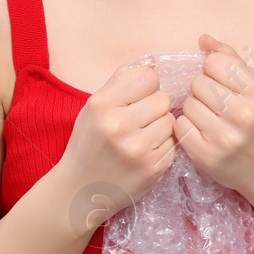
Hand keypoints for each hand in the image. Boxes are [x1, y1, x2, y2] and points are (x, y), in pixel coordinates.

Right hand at [55, 63, 176, 234]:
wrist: (80, 190)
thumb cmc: (88, 144)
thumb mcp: (93, 107)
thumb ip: (121, 81)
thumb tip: (154, 62)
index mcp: (102, 105)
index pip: (148, 77)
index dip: (146, 86)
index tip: (137, 97)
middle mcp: (119, 126)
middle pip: (163, 98)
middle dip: (154, 107)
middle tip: (140, 119)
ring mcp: (138, 149)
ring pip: (171, 120)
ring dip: (161, 126)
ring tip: (142, 135)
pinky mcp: (153, 168)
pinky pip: (174, 143)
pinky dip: (164, 145)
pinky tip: (146, 151)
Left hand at [172, 34, 253, 205]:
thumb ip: (232, 60)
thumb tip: (203, 39)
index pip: (214, 62)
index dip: (212, 70)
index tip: (221, 82)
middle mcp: (243, 113)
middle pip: (198, 83)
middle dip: (202, 90)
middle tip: (215, 103)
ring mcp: (224, 137)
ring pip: (187, 104)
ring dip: (194, 108)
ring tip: (210, 118)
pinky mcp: (207, 157)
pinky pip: (180, 127)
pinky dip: (187, 127)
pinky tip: (201, 132)